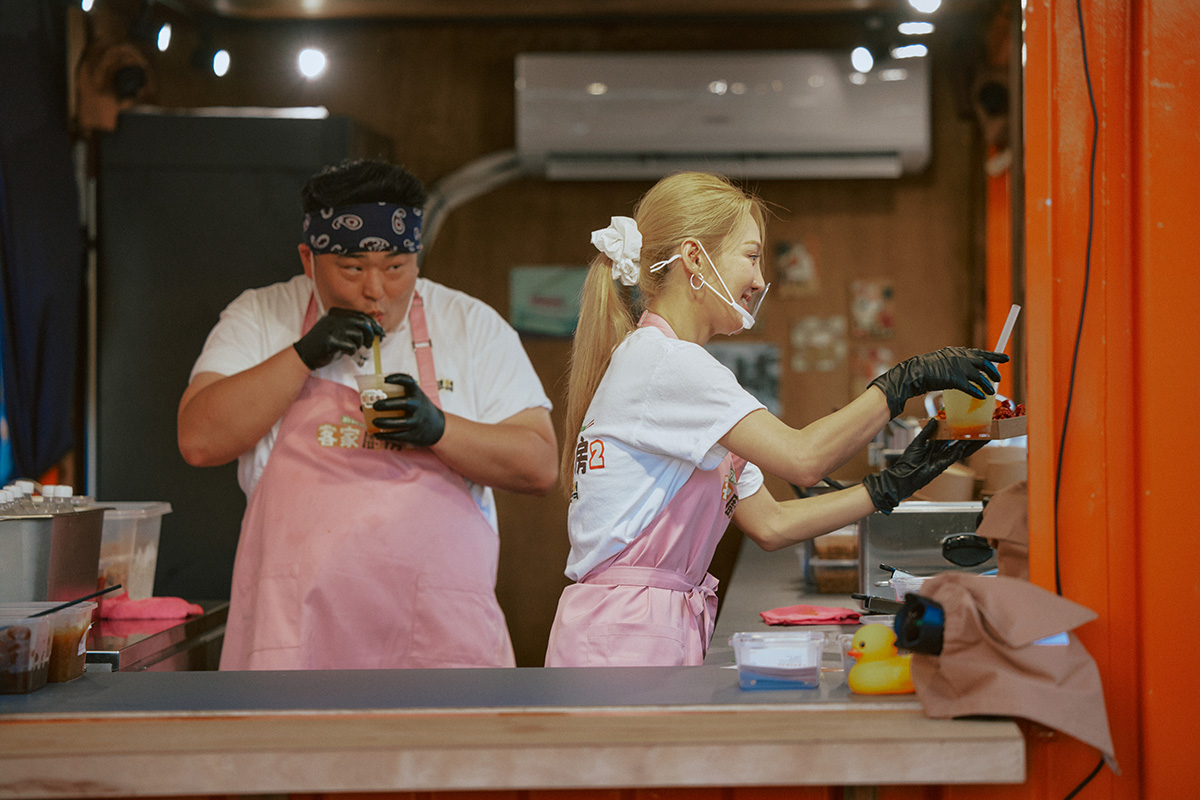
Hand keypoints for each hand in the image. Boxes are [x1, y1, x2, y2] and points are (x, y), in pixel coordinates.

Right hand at [293, 308, 384, 369]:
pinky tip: (344, 352)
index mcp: (338, 312)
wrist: (305, 353)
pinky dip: (351, 351)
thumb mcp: (339, 330)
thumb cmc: (326, 343)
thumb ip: (354, 327)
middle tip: (370, 344)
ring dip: (359, 344)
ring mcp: (332, 327)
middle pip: (363, 323)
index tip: (381, 334)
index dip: (374, 325)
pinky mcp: (330, 340)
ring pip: (358, 335)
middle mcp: (335, 317)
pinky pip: (351, 346)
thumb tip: (376, 330)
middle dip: (371, 335)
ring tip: (351, 348)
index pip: (362, 316)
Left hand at [370, 373, 445, 446]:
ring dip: (385, 422)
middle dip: (387, 404)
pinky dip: (386, 436)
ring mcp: (417, 421)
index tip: (385, 379)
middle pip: (404, 404)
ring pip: (401, 423)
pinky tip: (376, 434)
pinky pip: (399, 436)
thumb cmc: (417, 410)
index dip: (397, 378)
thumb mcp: (413, 399)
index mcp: (417, 393)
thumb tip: (364, 405)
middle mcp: (418, 406)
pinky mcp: (414, 435)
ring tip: (374, 421)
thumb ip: (394, 398)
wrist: (437, 427)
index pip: (409, 381)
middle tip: (375, 405)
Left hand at [861, 419, 985, 513]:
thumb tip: (934, 419)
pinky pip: (956, 455)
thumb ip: (927, 431)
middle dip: (970, 436)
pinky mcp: (945, 464)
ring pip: (962, 449)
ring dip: (972, 443)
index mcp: (935, 445)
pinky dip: (962, 449)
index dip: (958, 429)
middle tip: (981, 429)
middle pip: (959, 442)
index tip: (966, 422)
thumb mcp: (918, 442)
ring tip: (983, 436)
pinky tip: (969, 443)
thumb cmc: (908, 460)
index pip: (950, 435)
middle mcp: (942, 451)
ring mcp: (945, 458)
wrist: (904, 474)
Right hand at [870, 347, 1007, 418]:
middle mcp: (960, 358)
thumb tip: (965, 370)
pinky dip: (977, 392)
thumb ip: (955, 363)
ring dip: (987, 385)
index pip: (980, 352)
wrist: (914, 372)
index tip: (1005, 358)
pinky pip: (970, 387)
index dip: (994, 355)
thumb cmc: (925, 369)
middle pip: (983, 363)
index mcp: (957, 352)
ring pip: (979, 376)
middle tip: (999, 378)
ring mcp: (958, 368)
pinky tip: (981, 397)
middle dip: (993, 371)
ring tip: (991, 391)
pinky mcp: (955, 379)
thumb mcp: (942, 360)